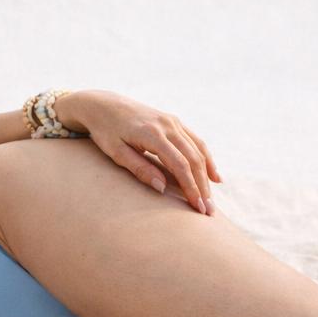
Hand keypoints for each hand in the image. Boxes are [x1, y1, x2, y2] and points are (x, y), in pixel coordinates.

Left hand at [58, 90, 222, 213]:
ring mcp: (173, 121)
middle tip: (208, 211)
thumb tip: (162, 188)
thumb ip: (139, 169)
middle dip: (202, 186)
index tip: (196, 207)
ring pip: (199, 150)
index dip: (190, 187)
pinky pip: (196, 141)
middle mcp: (168, 125)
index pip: (179, 165)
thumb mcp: (116, 152)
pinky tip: (213, 176)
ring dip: (207, 175)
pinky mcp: (174, 121)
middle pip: (194, 159)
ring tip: (210, 199)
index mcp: (153, 134)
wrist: (104, 105)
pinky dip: (206, 159)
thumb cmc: (106, 131)